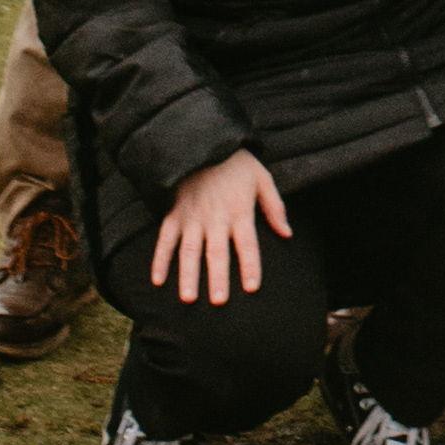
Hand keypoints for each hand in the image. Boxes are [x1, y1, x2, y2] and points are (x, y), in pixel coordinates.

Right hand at [152, 151, 288, 304]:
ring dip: (188, 275)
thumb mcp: (262, 178)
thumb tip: (287, 234)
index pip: (247, 244)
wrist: (204, 142)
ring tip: (188, 299)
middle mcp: (215, 218)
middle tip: (218, 302)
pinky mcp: (174, 214)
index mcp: (239, 211)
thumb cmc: (237, 164)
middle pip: (217, 252)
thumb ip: (275, 207)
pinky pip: (165, 240)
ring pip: (189, 251)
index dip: (250, 265)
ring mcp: (192, 218)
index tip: (251, 287)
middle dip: (218, 278)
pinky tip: (157, 280)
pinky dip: (159, 260)